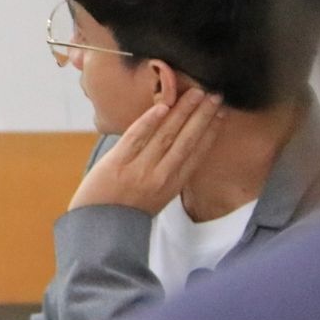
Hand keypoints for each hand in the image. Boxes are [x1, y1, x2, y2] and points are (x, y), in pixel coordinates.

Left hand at [68, 87, 225, 215]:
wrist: (98, 225)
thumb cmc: (126, 209)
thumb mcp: (157, 195)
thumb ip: (168, 172)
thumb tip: (177, 144)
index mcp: (173, 185)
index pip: (197, 153)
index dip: (211, 132)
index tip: (222, 113)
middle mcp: (161, 177)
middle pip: (186, 141)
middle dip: (202, 116)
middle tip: (214, 95)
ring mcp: (139, 169)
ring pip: (165, 135)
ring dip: (182, 112)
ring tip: (194, 93)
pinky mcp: (117, 163)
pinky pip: (136, 137)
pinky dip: (150, 121)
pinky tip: (163, 106)